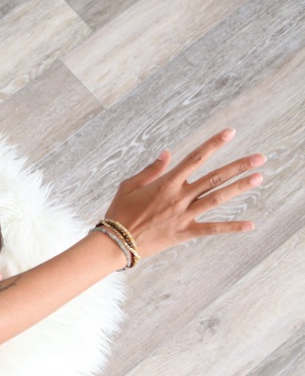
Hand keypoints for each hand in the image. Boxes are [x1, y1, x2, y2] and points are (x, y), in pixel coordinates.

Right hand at [103, 129, 265, 257]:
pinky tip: (250, 224)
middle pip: (214, 178)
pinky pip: (211, 229)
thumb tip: (167, 153)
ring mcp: (183, 215)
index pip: (194, 158)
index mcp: (166, 183)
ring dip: (239, 188)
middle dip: (238, 166)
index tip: (230, 133)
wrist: (115, 242)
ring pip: (216, 199)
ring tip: (259, 178)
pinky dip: (231, 227)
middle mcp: (178, 197)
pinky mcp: (184, 233)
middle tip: (260, 158)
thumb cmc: (119, 212)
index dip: (213, 144)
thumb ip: (151, 169)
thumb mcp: (129, 186)